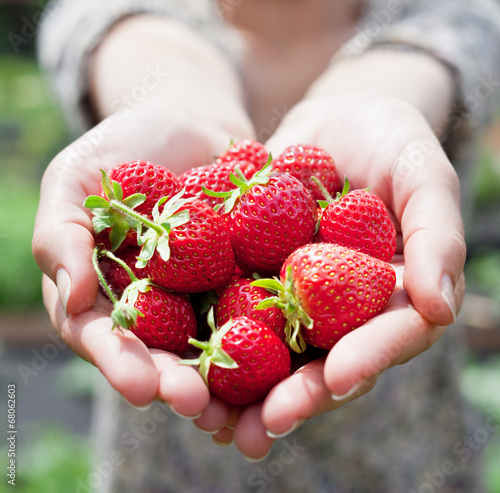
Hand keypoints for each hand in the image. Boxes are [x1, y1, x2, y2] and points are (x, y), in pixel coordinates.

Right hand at [32, 97, 252, 411]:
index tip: (142, 387)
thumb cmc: (125, 146)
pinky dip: (270, 335)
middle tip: (197, 405)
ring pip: (212, 344)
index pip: (107, 337)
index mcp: (108, 290)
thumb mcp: (77, 180)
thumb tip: (74, 296)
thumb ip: (63, 236)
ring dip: (225, 381)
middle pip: (162, 354)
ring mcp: (203, 293)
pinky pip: (257, 308)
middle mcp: (156, 303)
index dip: (121, 364)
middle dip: (177, 383)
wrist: (189, 120)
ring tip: (241, 407)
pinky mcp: (245, 277)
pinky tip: (286, 363)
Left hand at [224, 93, 465, 458]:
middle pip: (321, 362)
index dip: (363, 361)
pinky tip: (179, 358)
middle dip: (293, 396)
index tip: (336, 380)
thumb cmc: (391, 140)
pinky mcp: (253, 274)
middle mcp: (341, 307)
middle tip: (260, 429)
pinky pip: (230, 306)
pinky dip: (207, 332)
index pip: (383, 340)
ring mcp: (294, 294)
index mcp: (391, 296)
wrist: (333, 119)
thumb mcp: (423, 174)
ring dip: (241, 387)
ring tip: (209, 417)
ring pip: (270, 349)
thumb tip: (441, 308)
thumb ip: (438, 236)